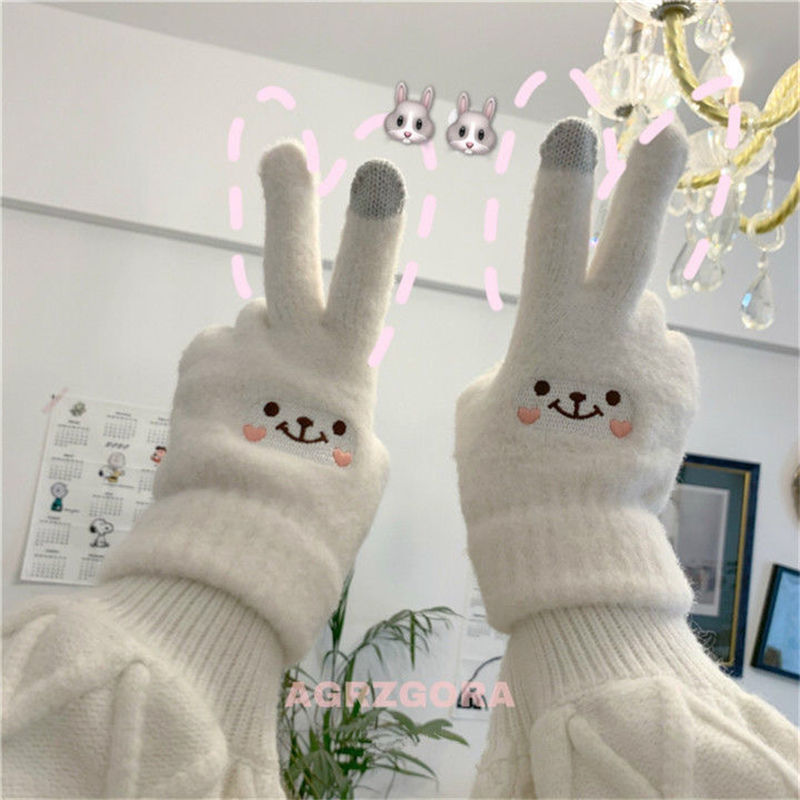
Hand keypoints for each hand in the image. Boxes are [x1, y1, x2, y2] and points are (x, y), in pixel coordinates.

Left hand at [103, 142, 405, 663]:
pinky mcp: (195, 367)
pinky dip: (223, 383)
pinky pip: (217, 359)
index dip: (373, 230)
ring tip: (253, 418)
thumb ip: (351, 414)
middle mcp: (287, 343)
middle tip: (286, 154)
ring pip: (249, 328)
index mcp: (344, 365)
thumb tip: (326, 399)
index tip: (378, 176)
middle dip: (290, 203)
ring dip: (254, 354)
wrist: (246, 539)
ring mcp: (235, 350)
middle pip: (289, 258)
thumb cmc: (325, 510)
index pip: (366, 284)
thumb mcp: (365, 463)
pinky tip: (227, 425)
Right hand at [456, 117, 695, 632]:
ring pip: (639, 316)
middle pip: (635, 241)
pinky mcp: (684, 389)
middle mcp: (613, 330)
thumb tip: (566, 349)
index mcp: (550, 328)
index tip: (574, 133)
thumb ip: (524, 360)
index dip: (564, 182)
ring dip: (620, 332)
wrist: (571, 538)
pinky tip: (619, 414)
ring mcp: (656, 358)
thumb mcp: (486, 407)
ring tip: (594, 390)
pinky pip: (658, 359)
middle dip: (650, 182)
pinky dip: (639, 374)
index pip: (555, 236)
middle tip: (668, 137)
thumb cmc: (505, 472)